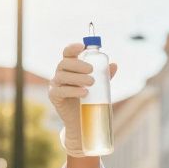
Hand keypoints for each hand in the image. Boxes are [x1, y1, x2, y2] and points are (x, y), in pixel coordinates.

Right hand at [48, 42, 117, 157]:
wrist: (81, 121)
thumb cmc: (88, 100)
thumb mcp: (99, 86)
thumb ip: (104, 76)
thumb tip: (114, 65)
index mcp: (70, 68)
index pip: (67, 53)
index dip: (73, 48)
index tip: (82, 46)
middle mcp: (60, 74)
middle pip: (64, 63)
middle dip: (78, 65)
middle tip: (92, 70)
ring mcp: (55, 85)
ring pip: (62, 76)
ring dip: (77, 78)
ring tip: (92, 82)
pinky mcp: (54, 97)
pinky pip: (61, 91)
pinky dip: (73, 91)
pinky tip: (84, 92)